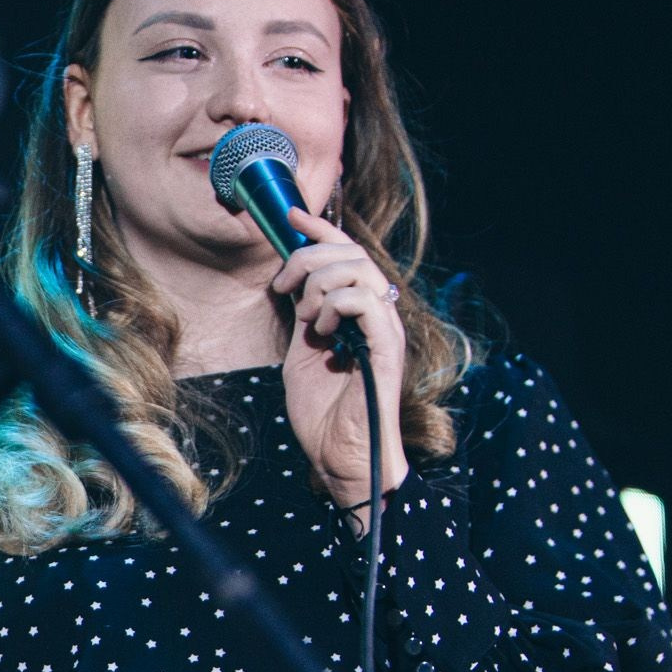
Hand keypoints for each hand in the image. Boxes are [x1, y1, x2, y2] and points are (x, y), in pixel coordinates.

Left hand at [271, 207, 408, 520]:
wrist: (338, 456)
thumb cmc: (322, 412)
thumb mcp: (302, 352)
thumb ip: (304, 315)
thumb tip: (293, 282)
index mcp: (357, 312)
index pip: (346, 253)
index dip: (321, 228)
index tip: (291, 215)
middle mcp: (377, 314)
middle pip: (351, 252)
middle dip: (309, 257)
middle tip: (284, 287)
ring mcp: (385, 329)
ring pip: (358, 270)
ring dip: (321, 285)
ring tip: (309, 320)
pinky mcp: (387, 347)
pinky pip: (367, 301)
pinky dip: (336, 306)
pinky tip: (323, 331)